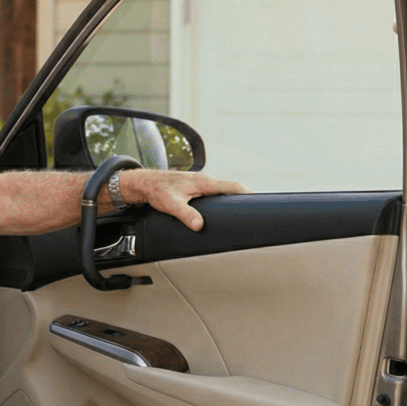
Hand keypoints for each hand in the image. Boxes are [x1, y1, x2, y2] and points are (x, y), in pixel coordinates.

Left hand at [119, 169, 247, 230]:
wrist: (146, 183)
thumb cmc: (158, 191)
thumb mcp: (172, 205)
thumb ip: (186, 214)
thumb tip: (199, 225)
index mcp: (205, 182)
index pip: (233, 186)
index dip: (247, 194)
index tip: (261, 202)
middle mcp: (205, 180)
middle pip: (231, 189)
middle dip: (244, 198)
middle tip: (256, 210)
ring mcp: (201, 183)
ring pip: (222, 191)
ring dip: (232, 199)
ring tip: (242, 212)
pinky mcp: (195, 187)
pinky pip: (214, 193)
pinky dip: (222, 199)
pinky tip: (222, 209)